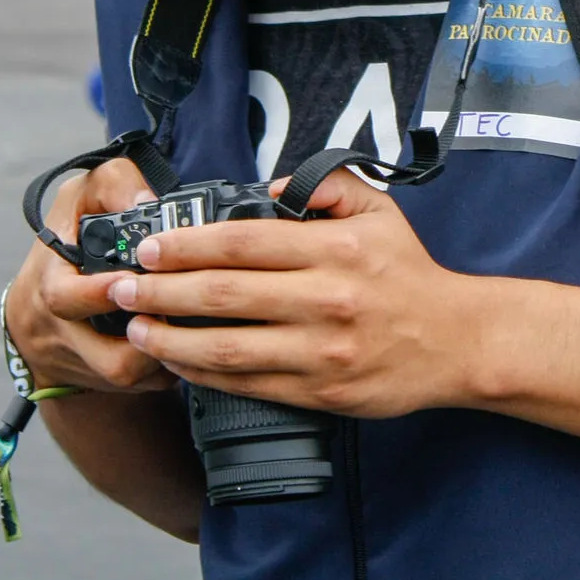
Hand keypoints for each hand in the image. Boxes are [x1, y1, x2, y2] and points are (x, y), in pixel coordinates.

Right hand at [6, 157, 177, 394]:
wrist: (41, 310)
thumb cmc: (67, 241)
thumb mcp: (80, 199)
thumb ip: (113, 185)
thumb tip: (148, 199)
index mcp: (50, 285)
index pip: (65, 298)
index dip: (100, 294)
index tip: (134, 281)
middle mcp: (62, 333)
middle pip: (107, 358)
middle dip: (149, 336)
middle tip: (178, 306)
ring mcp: (84, 364)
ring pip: (129, 378)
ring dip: (164, 352)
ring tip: (191, 322)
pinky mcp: (103, 384)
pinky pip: (144, 386)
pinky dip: (169, 366)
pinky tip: (188, 340)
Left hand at [118, 172, 471, 419]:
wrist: (458, 341)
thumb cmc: (410, 274)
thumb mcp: (380, 211)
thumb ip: (328, 186)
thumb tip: (270, 187)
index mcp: (334, 250)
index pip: (242, 243)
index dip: (186, 245)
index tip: (150, 248)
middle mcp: (326, 300)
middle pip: (223, 295)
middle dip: (160, 291)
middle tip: (121, 287)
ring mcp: (322, 351)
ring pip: (228, 348)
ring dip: (171, 338)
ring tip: (137, 328)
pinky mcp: (321, 393)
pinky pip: (249, 385)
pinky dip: (205, 374)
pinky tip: (178, 361)